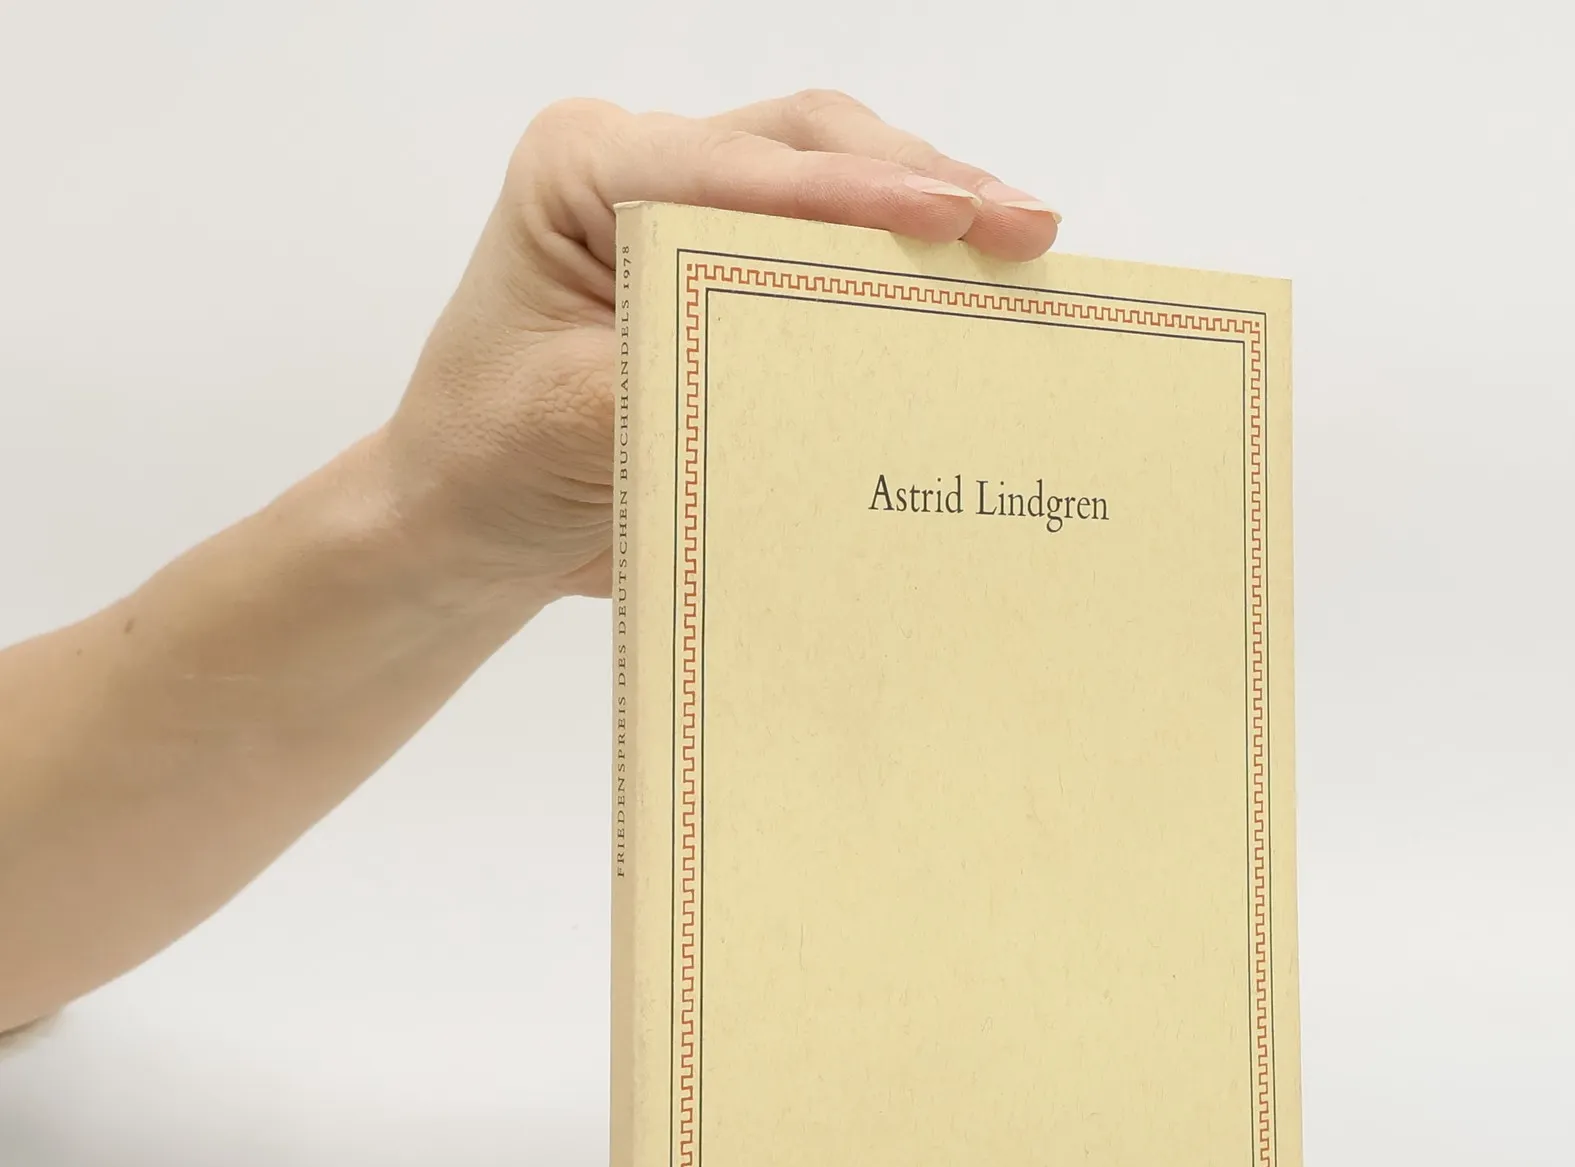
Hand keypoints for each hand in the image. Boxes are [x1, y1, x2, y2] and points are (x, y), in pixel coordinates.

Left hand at [380, 92, 1062, 602]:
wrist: (469, 527)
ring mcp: (694, 220)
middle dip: (920, 181)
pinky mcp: (733, 280)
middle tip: (1023, 225)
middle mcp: (642, 174)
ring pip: (832, 183)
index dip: (852, 194)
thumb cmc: (487, 465)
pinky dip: (900, 272)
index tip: (952, 216)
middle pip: (805, 148)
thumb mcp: (569, 423)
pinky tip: (968, 290)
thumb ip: (680, 377)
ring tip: (1023, 242)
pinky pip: (830, 259)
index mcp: (582, 172)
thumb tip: (808, 368)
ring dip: (929, 211)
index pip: (735, 170)